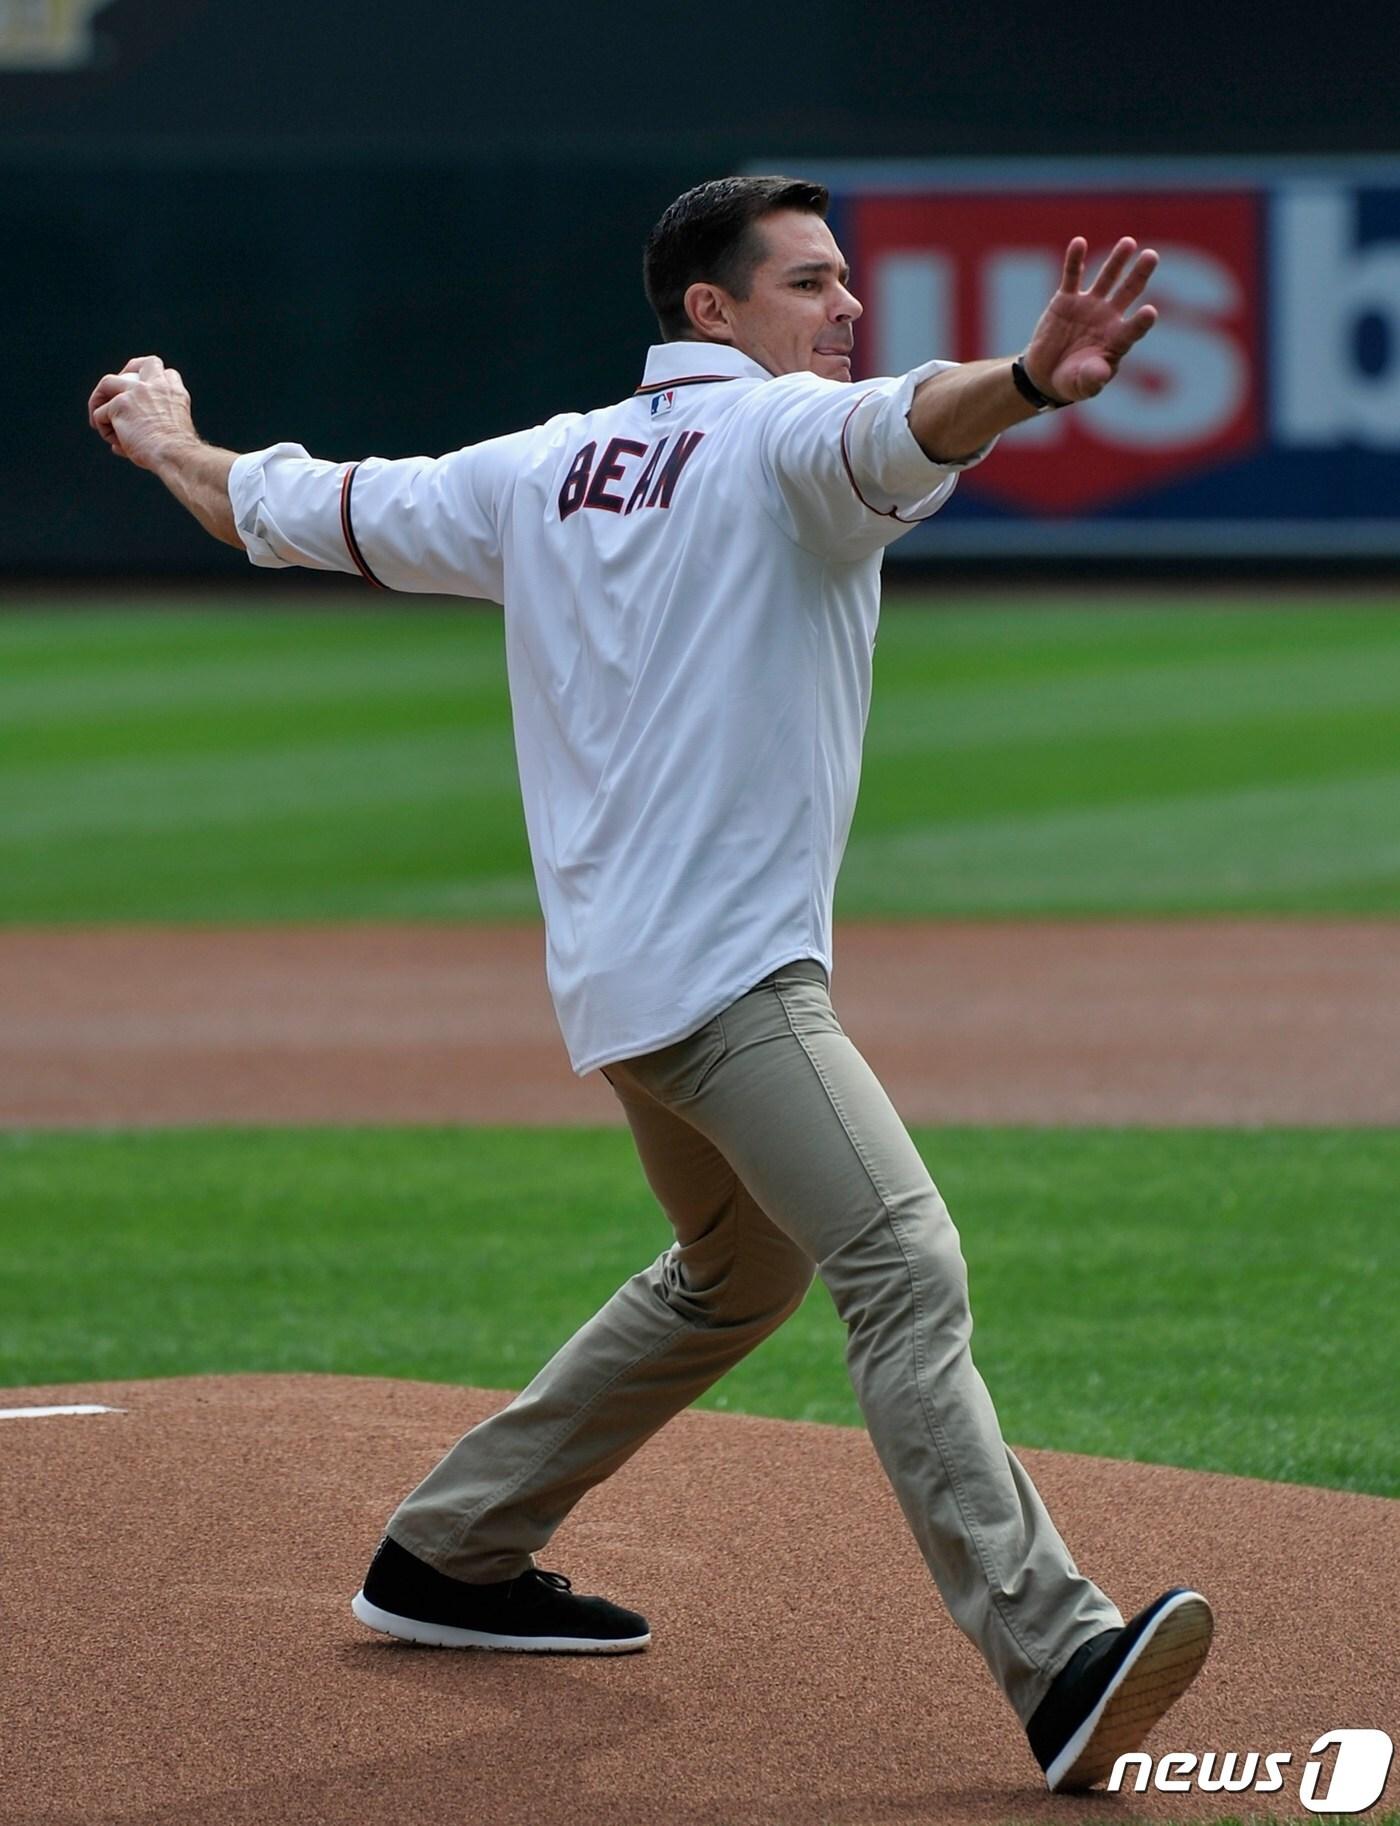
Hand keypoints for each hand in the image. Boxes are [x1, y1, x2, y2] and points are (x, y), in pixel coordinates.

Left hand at [88, 355, 198, 470]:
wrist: (175, 455)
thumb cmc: (177, 453)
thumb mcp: (174, 434)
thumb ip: (153, 429)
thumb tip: (120, 444)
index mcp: (174, 393)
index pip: (166, 374)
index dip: (156, 382)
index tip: (150, 395)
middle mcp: (155, 386)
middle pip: (140, 364)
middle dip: (126, 371)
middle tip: (118, 391)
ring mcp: (134, 392)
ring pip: (107, 382)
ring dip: (99, 398)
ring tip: (98, 418)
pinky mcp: (118, 405)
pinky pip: (100, 415)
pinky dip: (105, 430)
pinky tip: (116, 445)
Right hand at [1022, 237, 1158, 402]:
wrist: (1046, 374)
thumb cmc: (1072, 381)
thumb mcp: (1083, 385)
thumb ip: (1093, 379)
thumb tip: (1101, 373)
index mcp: (1117, 339)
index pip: (1134, 328)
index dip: (1141, 322)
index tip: (1150, 312)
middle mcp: (1108, 317)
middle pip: (1129, 292)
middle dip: (1140, 274)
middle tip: (1152, 256)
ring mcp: (1088, 305)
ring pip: (1107, 278)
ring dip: (1117, 260)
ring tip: (1129, 243)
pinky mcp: (1066, 299)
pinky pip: (1072, 276)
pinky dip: (1075, 260)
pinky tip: (1079, 243)